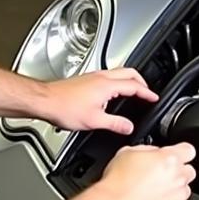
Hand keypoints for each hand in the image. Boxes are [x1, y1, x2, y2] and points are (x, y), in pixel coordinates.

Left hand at [40, 68, 157, 133]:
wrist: (45, 101)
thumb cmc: (64, 107)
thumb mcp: (94, 121)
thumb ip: (115, 124)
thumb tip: (128, 127)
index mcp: (107, 85)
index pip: (134, 86)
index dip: (147, 92)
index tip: (154, 97)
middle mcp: (101, 77)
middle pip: (129, 72)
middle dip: (142, 81)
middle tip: (147, 91)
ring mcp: (93, 76)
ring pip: (118, 72)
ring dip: (129, 80)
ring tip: (134, 91)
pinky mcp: (85, 79)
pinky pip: (108, 76)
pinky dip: (117, 81)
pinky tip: (113, 93)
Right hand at [95, 142, 196, 199]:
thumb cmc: (118, 181)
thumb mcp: (129, 152)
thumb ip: (149, 150)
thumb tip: (154, 152)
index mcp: (169, 159)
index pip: (189, 150)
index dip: (181, 152)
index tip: (175, 155)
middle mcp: (178, 177)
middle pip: (189, 170)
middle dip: (178, 171)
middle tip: (161, 174)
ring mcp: (178, 196)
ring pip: (184, 189)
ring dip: (174, 188)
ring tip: (155, 190)